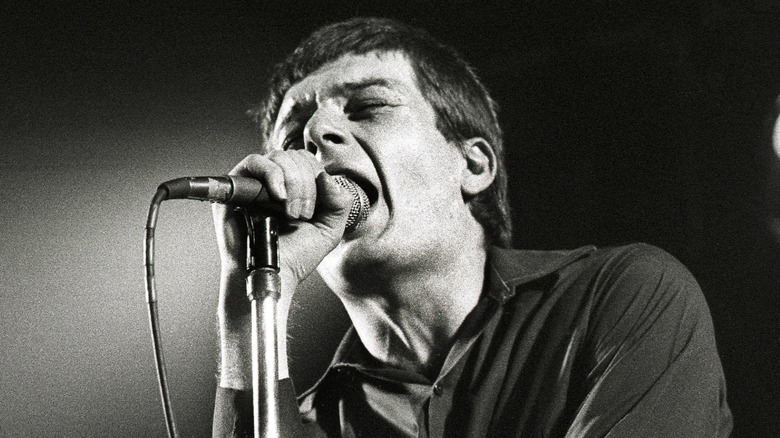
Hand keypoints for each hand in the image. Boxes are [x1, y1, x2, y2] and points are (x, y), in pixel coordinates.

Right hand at [212, 150, 353, 385]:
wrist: (273, 274)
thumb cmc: (296, 256)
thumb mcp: (330, 229)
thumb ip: (339, 202)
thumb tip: (326, 176)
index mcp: (295, 187)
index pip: (308, 161)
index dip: (317, 179)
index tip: (315, 209)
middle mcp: (274, 182)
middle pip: (295, 157)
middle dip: (306, 186)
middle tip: (301, 215)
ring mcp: (255, 183)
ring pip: (279, 158)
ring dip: (292, 184)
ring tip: (290, 212)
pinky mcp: (236, 187)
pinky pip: (254, 163)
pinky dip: (272, 175)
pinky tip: (279, 198)